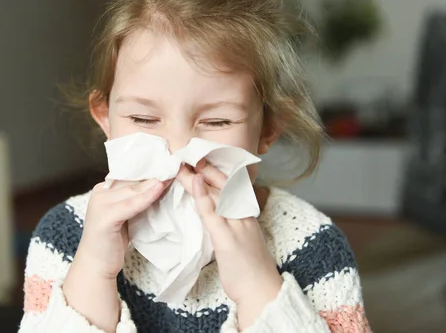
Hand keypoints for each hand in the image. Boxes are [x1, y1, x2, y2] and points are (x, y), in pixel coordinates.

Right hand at [63, 178, 168, 331]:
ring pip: (133, 190)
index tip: (171, 163)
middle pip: (133, 180)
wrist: (96, 265)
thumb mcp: (126, 215)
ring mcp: (100, 203)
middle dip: (155, 174)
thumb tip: (160, 183)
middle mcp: (100, 192)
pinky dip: (147, 197)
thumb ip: (135, 199)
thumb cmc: (112, 241)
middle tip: (177, 165)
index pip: (131, 175)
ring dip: (155, 183)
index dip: (151, 170)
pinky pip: (131, 204)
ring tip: (174, 174)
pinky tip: (160, 189)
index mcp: (104, 189)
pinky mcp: (105, 217)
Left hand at [176, 161, 282, 328]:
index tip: (202, 160)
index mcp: (247, 215)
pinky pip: (213, 213)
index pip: (233, 186)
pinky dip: (202, 196)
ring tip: (184, 165)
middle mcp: (244, 216)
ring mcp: (237, 226)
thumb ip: (231, 224)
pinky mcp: (228, 239)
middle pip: (226, 185)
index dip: (217, 172)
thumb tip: (215, 212)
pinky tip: (194, 183)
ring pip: (218, 194)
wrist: (262, 291)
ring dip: (199, 177)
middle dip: (208, 168)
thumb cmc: (250, 269)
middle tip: (189, 155)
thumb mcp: (242, 240)